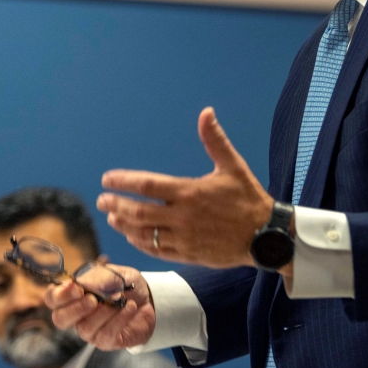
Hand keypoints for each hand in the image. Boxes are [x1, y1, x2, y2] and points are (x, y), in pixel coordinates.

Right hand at [44, 265, 154, 350]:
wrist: (149, 298)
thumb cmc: (125, 284)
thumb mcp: (115, 273)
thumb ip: (98, 277)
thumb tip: (84, 282)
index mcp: (73, 295)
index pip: (52, 298)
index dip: (60, 295)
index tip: (77, 288)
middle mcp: (77, 315)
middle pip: (60, 319)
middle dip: (75, 309)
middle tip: (92, 299)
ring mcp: (89, 330)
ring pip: (85, 328)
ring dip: (104, 312)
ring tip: (121, 300)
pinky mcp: (105, 341)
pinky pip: (106, 334)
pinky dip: (119, 319)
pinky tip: (130, 307)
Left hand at [98, 107, 272, 268]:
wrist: (266, 236)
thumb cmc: (248, 198)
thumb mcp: (233, 166)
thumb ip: (215, 140)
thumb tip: (206, 112)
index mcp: (189, 192)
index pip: (146, 185)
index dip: (123, 182)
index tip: (106, 180)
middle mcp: (182, 216)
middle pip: (138, 211)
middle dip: (116, 205)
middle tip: (101, 201)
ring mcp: (184, 238)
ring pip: (144, 233)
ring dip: (124, 225)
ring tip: (111, 217)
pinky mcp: (189, 255)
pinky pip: (157, 250)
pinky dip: (141, 243)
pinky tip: (132, 236)